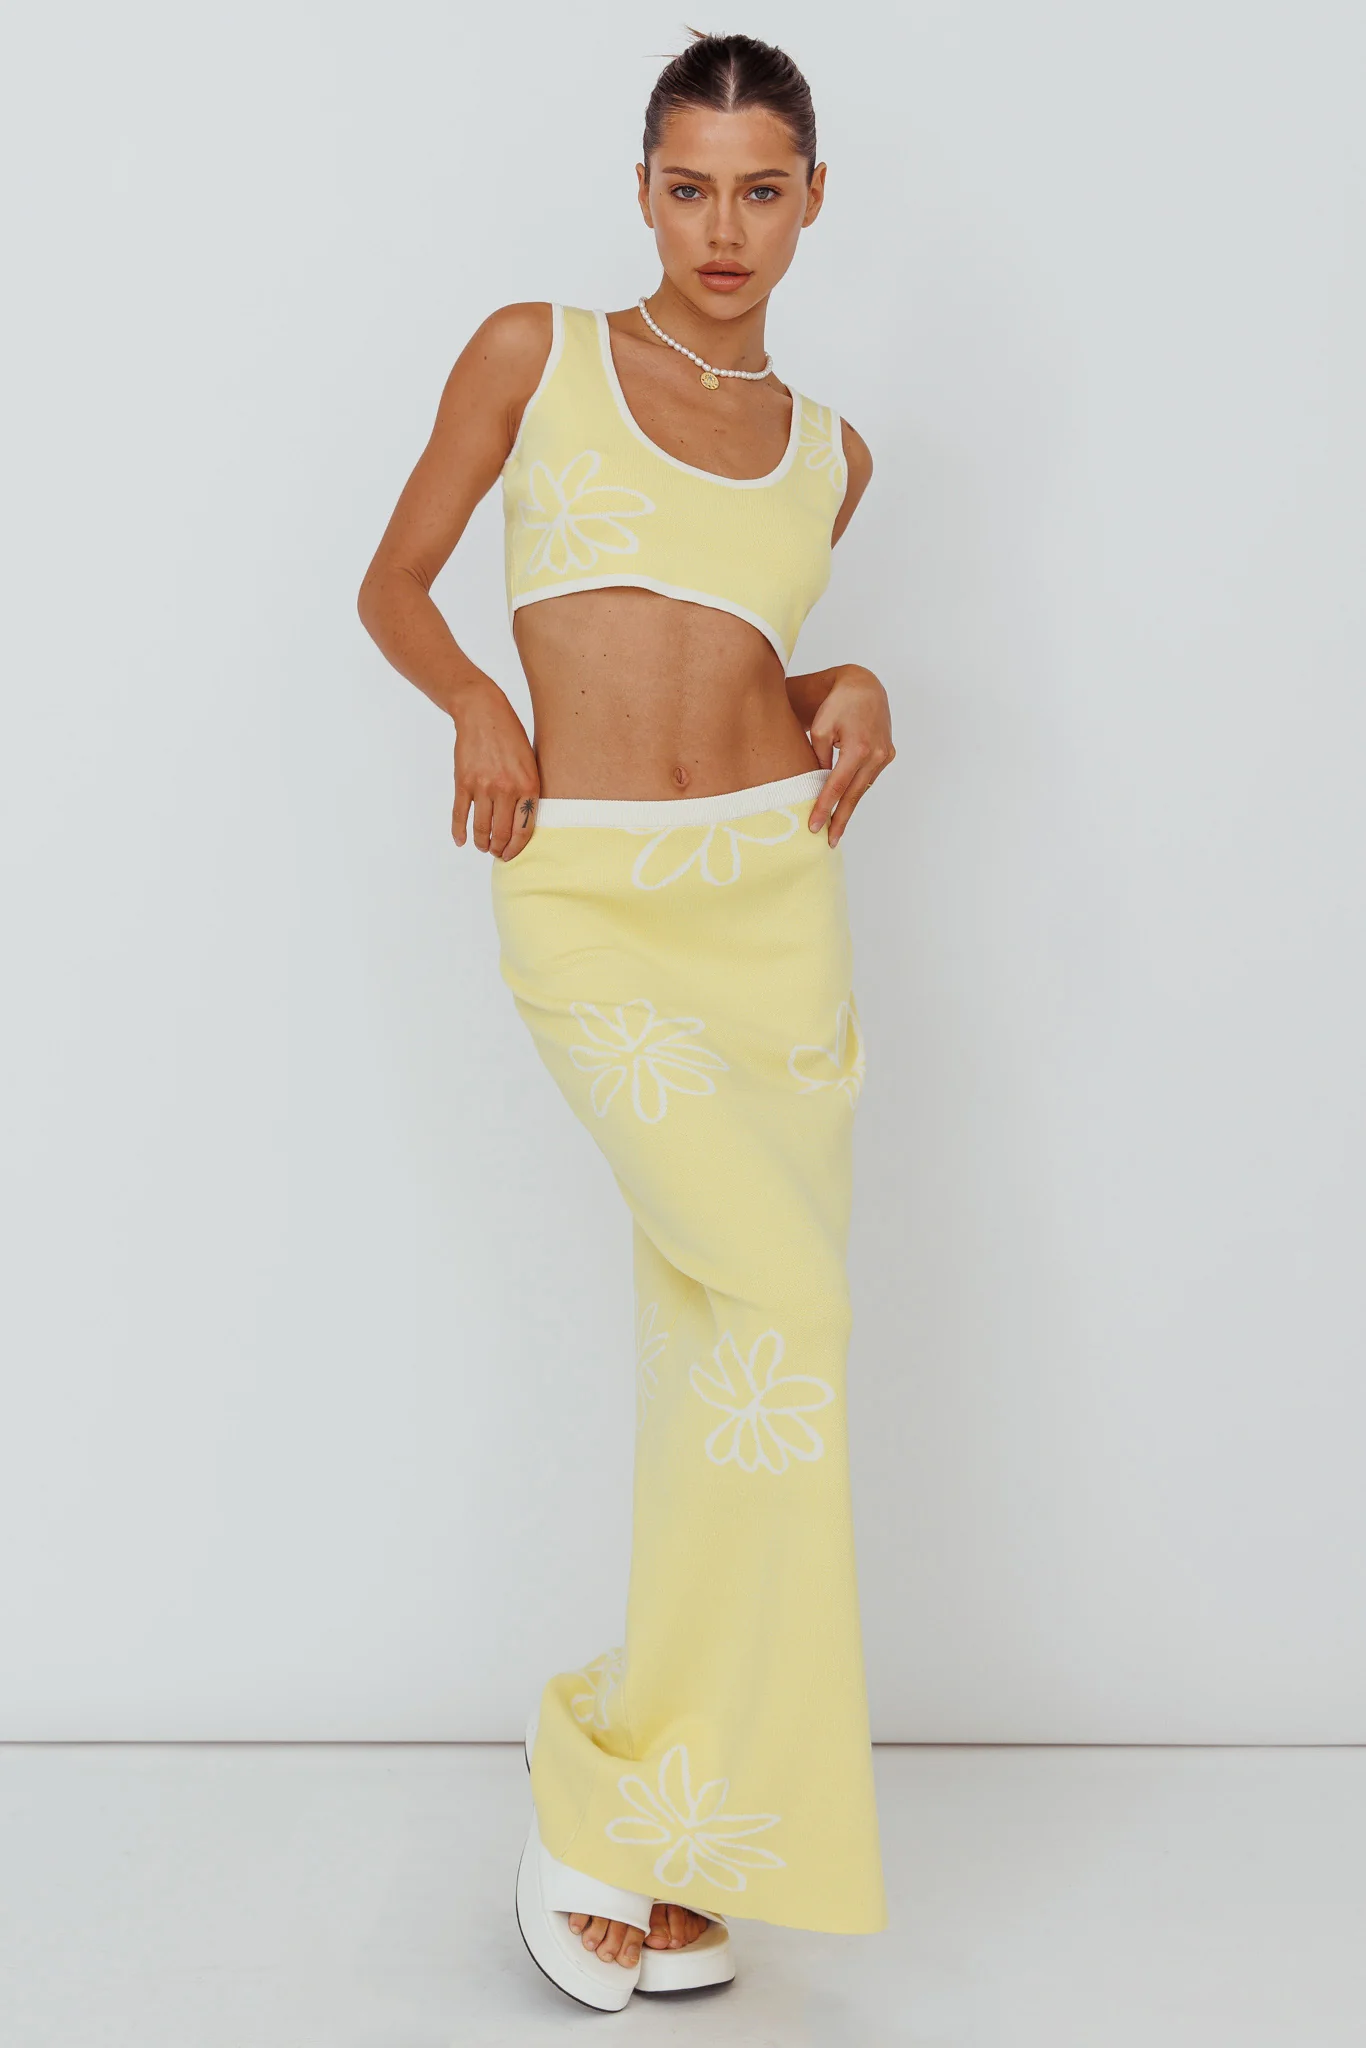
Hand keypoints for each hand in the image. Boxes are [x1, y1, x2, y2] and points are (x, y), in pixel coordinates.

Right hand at [450, 677, 540, 858]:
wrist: (482, 712)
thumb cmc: (510, 736)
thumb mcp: (530, 763)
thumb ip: (527, 791)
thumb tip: (521, 822)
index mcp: (528, 786)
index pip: (523, 830)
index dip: (516, 848)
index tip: (512, 855)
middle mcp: (506, 789)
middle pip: (501, 833)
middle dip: (499, 849)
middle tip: (497, 853)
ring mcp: (483, 787)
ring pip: (481, 828)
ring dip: (482, 843)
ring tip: (483, 847)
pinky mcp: (463, 782)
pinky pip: (460, 814)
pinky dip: (459, 831)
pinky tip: (461, 840)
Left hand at [806, 665, 894, 845]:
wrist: (864, 686)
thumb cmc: (837, 705)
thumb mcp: (821, 729)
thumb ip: (820, 760)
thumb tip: (821, 787)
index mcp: (858, 747)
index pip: (837, 786)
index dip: (825, 808)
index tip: (814, 827)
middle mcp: (876, 754)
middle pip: (854, 794)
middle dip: (840, 819)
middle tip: (829, 842)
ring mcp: (885, 755)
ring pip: (863, 788)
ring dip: (849, 808)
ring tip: (835, 829)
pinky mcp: (888, 755)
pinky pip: (868, 778)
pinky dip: (856, 791)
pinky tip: (846, 805)